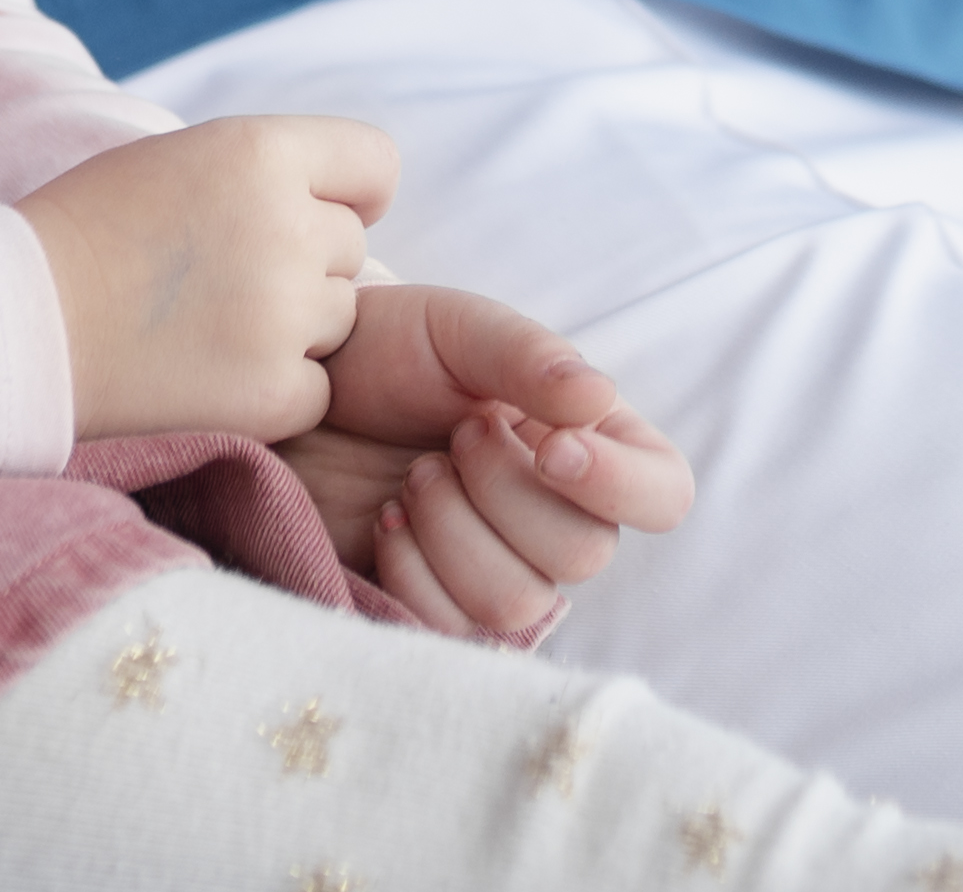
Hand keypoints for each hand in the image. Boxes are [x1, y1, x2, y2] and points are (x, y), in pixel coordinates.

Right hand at [21, 115, 393, 441]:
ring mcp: (285, 315)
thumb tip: (347, 202)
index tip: (314, 211)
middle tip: (221, 280)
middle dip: (305, 262)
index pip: (375, 164)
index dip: (349, 190)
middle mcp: (288, 227)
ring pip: (341, 318)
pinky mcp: (273, 394)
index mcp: (262, 152)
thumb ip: (268, 172)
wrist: (13, 324)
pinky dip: (277, 390)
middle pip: (350, 247)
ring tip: (206, 327)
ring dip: (294, 326)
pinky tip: (209, 375)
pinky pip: (318, 388)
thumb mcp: (183, 158)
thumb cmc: (86, 233)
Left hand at [272, 281, 692, 644]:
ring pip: (516, 601)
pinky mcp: (439, 614)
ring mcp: (501, 573)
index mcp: (591, 443)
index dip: (618, 484)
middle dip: (502, 490)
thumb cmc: (389, 353)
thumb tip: (597, 398)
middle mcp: (560, 517)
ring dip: (452, 530)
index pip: (663, 494)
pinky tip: (389, 519)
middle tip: (452, 438)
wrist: (299, 400)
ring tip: (414, 477)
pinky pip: (451, 630)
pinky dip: (412, 569)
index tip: (551, 446)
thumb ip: (529, 357)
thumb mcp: (458, 331)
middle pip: (584, 555)